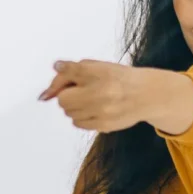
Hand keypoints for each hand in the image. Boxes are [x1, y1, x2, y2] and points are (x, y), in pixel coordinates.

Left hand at [39, 60, 192, 134]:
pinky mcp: (104, 127)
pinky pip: (79, 124)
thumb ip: (70, 72)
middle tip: (81, 91)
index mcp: (96, 75)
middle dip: (68, 96)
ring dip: (75, 107)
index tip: (61, 87)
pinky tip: (95, 110)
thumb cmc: (118, 77)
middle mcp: (99, 94)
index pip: (65, 80)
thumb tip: (46, 89)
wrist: (146, 94)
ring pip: (70, 114)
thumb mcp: (95, 66)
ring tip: (91, 100)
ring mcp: (102, 113)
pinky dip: (82, 117)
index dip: (60, 84)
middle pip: (64, 102)